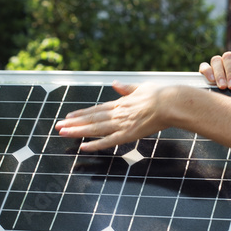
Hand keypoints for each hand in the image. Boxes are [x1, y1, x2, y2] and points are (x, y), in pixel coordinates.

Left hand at [55, 81, 175, 151]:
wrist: (172, 102)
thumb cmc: (162, 94)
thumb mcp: (142, 87)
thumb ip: (127, 88)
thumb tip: (115, 83)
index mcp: (122, 102)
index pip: (97, 109)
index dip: (82, 113)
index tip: (69, 116)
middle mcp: (118, 113)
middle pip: (92, 119)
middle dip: (74, 123)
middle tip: (58, 126)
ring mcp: (122, 124)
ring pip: (95, 128)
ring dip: (78, 131)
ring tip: (64, 133)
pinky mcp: (129, 134)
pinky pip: (108, 141)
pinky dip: (95, 144)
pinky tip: (83, 147)